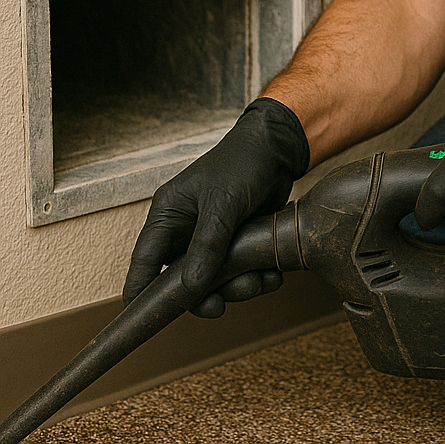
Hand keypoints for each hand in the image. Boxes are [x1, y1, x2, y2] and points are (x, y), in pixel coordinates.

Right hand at [122, 97, 308, 317]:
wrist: (278, 148)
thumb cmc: (243, 163)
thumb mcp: (223, 201)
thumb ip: (207, 244)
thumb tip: (191, 289)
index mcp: (167, 216)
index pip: (144, 263)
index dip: (142, 295)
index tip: (149, 321)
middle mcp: (184, 230)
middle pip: (183, 281)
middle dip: (206, 295)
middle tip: (226, 303)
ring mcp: (211, 238)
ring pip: (215, 281)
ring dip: (238, 288)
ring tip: (262, 282)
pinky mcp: (236, 241)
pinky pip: (240, 272)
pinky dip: (255, 278)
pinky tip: (272, 276)